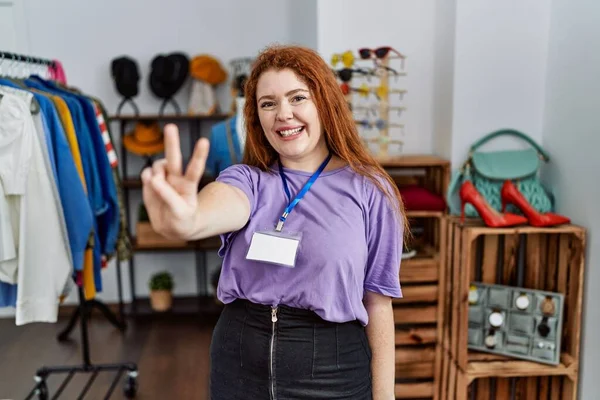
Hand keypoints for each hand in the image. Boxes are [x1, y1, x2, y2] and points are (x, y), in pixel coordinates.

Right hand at [141, 123, 209, 239]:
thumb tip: (153, 177)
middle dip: (172, 142)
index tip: (204, 141)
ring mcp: (164, 178)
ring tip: (159, 185)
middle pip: (174, 158)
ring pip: (158, 164)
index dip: (199, 155)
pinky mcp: (151, 181)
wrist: (172, 226)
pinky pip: (146, 174)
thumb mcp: (179, 213)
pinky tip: (151, 186)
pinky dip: (146, 178)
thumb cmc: (181, 220)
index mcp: (188, 186)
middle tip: (170, 126)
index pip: (194, 169)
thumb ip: (167, 195)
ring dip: (157, 171)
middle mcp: (177, 178)